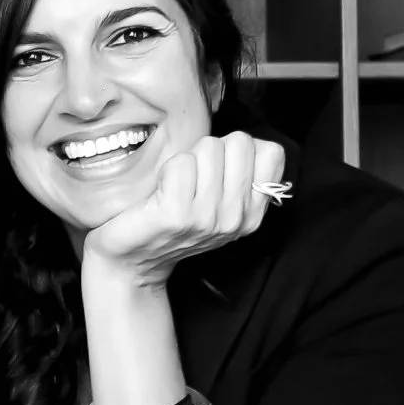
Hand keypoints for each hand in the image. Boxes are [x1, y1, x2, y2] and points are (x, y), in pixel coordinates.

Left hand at [83, 131, 286, 288]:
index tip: (219, 169)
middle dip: (212, 150)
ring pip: (209, 148)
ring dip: (187, 160)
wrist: (131, 262)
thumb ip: (241, 177)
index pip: (272, 153)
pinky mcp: (176, 215)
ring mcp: (206, 218)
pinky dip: (166, 170)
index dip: (241, 150)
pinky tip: (160, 193)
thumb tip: (248, 142)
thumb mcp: (219, 205)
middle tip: (192, 179)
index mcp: (251, 214)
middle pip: (239, 143)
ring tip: (174, 187)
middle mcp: (234, 218)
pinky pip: (181, 164)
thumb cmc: (172, 223)